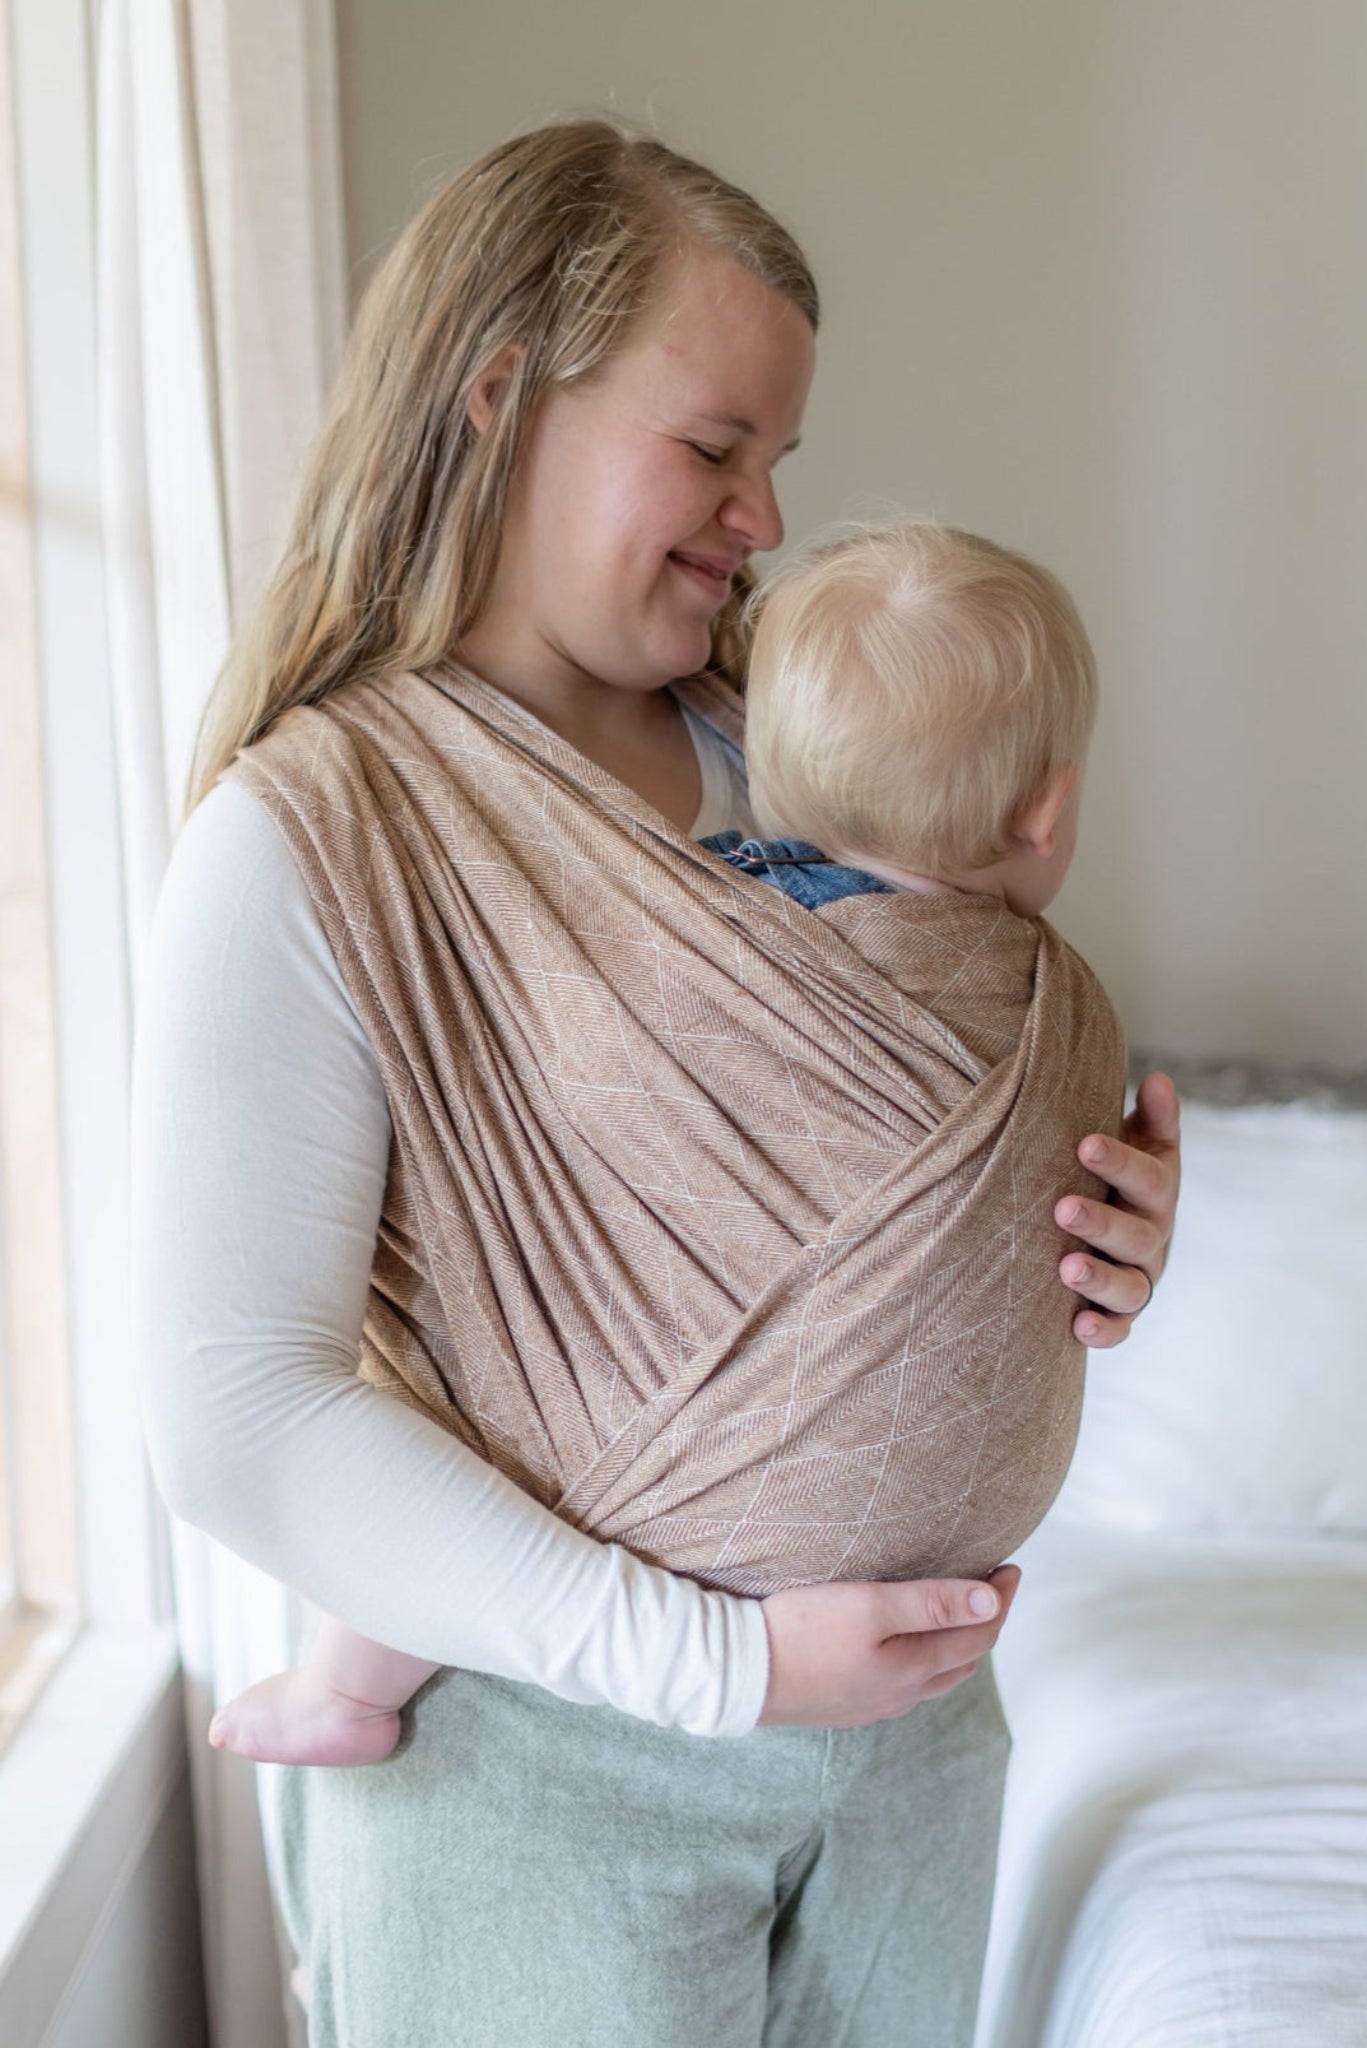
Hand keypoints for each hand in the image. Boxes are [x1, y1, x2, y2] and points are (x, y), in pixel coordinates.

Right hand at [757, 1564, 1021, 1727]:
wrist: (737, 1674)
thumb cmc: (801, 1632)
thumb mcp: (869, 1606)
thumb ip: (931, 1604)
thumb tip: (990, 1601)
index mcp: (912, 1669)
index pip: (978, 1634)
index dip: (1001, 1601)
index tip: (1011, 1567)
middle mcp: (899, 1694)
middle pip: (962, 1661)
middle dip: (985, 1624)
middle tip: (993, 1588)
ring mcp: (871, 1704)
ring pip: (934, 1678)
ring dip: (956, 1646)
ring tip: (958, 1615)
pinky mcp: (845, 1704)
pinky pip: (903, 1685)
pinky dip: (923, 1661)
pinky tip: (904, 1649)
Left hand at [1056, 1070, 1180, 1349]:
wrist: (1109, 1223)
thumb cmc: (1114, 1173)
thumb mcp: (1139, 1142)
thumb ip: (1152, 1117)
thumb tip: (1160, 1079)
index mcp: (1157, 1193)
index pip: (1148, 1178)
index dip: (1121, 1163)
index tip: (1085, 1143)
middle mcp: (1153, 1239)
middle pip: (1138, 1235)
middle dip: (1101, 1222)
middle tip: (1062, 1207)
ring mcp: (1139, 1279)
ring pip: (1130, 1287)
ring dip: (1100, 1279)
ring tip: (1066, 1268)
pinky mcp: (1121, 1314)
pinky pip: (1119, 1330)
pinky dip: (1103, 1331)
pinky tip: (1078, 1327)